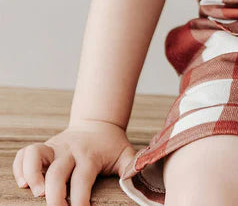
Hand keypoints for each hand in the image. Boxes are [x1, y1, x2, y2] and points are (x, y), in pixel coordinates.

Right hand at [12, 120, 135, 204]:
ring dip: (32, 174)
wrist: (98, 122)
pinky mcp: (44, 147)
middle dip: (54, 194)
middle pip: (56, 172)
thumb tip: (135, 179)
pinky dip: (19, 167)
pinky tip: (24, 183)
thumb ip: (131, 166)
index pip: (82, 178)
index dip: (80, 198)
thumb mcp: (125, 153)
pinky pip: (24, 153)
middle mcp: (70, 150)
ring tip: (36, 193)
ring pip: (36, 155)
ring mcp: (55, 148)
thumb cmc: (111, 144)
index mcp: (90, 155)